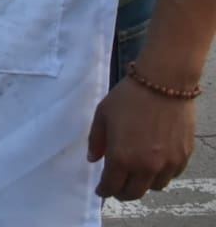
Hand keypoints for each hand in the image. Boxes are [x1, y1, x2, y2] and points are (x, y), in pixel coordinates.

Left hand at [87, 77, 194, 199]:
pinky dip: (161, 175)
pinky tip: (154, 164)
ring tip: (136, 174)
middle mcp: (146, 166)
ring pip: (154, 187)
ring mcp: (167, 163)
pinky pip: (171, 176)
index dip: (104, 191)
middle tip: (116, 187)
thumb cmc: (129, 97)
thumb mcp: (102, 115)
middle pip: (133, 193)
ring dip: (142, 184)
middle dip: (122, 192)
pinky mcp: (183, 156)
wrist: (163, 84)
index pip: (111, 186)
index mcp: (122, 157)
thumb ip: (96, 140)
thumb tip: (93, 159)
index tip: (101, 190)